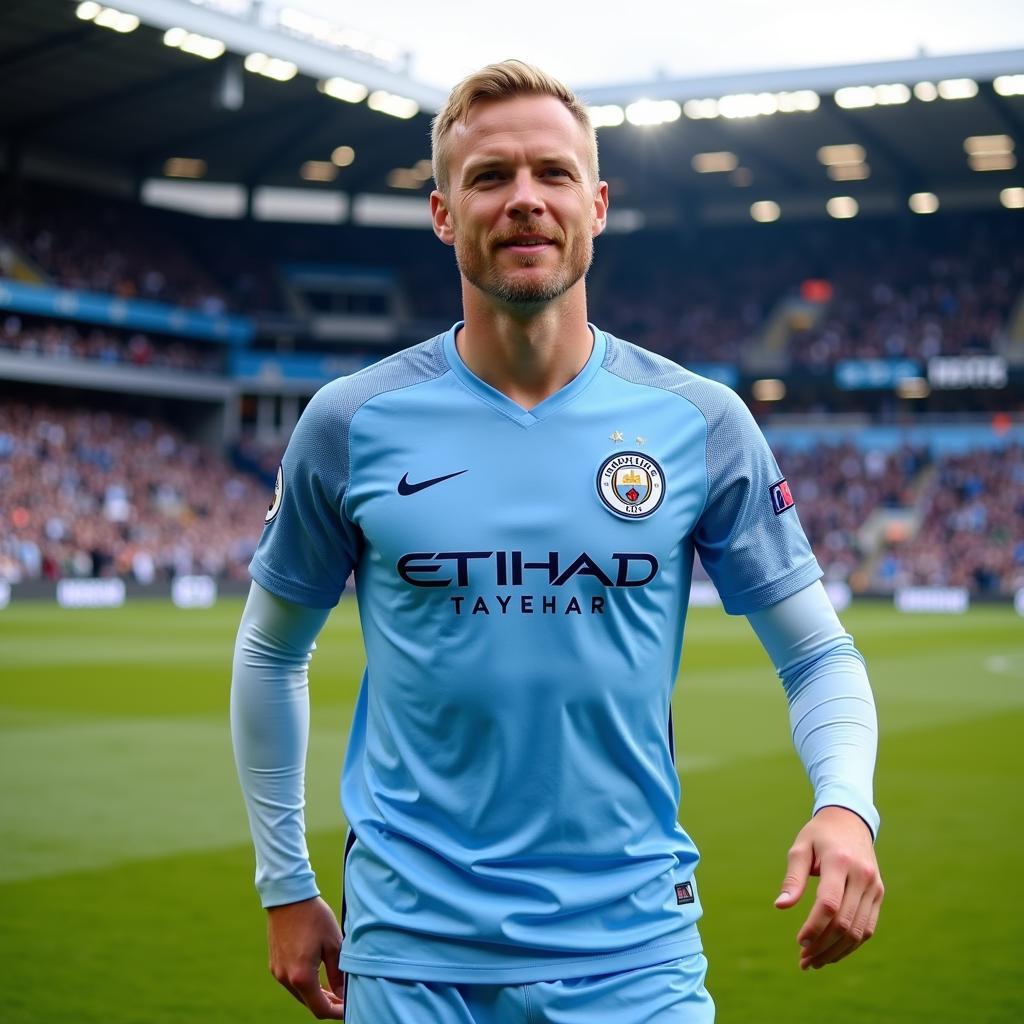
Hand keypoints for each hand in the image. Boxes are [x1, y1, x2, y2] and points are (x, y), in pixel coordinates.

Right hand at [267, 896, 345, 1018]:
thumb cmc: (314, 917)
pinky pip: (291, 982)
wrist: (289, 897)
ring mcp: (277, 972)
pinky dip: (305, 985)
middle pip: (309, 1004)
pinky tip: (318, 977)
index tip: (349, 1008)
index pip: (320, 1009)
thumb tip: (343, 994)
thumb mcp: (333, 943)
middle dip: (328, 1004)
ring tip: (334, 989)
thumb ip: (338, 973)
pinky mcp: (274, 964)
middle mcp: (286, 978)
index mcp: (302, 976)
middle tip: (344, 999)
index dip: (336, 1012)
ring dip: (316, 995)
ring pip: (300, 994)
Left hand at [774, 805, 883, 970]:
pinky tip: (832, 952)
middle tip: (803, 961)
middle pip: (845, 923)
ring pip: (859, 931)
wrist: (850, 821)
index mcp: (840, 861)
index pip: (829, 904)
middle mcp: (862, 876)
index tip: (798, 942)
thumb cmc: (818, 835)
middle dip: (823, 946)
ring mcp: (874, 887)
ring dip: (837, 951)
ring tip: (814, 962)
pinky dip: (851, 944)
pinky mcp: (879, 894)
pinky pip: (868, 927)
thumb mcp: (800, 848)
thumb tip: (780, 906)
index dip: (814, 927)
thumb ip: (792, 878)